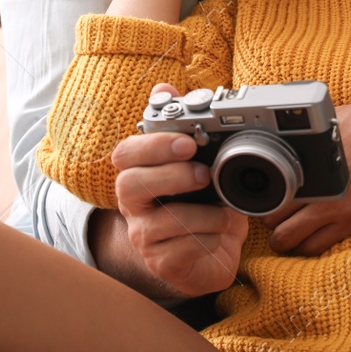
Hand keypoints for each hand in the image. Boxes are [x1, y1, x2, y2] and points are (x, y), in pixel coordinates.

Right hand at [110, 82, 247, 297]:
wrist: (209, 256)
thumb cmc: (200, 204)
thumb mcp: (197, 164)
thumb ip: (181, 126)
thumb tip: (163, 87)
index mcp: (139, 173)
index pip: (125, 154)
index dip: (152, 146)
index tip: (187, 142)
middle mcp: (134, 205)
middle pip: (129, 185)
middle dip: (171, 176)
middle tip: (204, 175)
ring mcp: (143, 237)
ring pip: (161, 222)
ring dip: (202, 213)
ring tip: (225, 211)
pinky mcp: (161, 264)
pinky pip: (182, 251)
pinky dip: (209, 240)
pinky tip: (219, 235)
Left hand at [261, 88, 350, 255]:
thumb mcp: (338, 118)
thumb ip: (313, 135)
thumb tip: (291, 133)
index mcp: (311, 157)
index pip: (268, 185)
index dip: (261, 192)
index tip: (262, 193)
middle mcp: (320, 184)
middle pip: (272, 216)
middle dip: (268, 217)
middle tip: (273, 213)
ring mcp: (338, 206)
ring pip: (289, 239)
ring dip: (284, 237)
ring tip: (288, 230)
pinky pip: (319, 247)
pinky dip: (307, 246)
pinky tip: (310, 238)